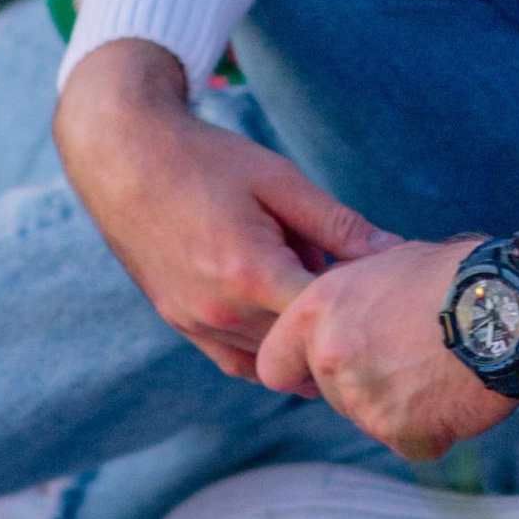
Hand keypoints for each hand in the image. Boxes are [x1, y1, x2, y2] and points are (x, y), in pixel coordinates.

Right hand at [55, 39, 397, 379]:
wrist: (123, 157)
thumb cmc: (207, 160)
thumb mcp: (281, 181)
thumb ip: (338, 225)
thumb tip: (394, 252)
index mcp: (251, 275)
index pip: (327, 319)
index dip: (362, 306)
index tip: (382, 287)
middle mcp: (219, 313)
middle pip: (302, 345)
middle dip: (333, 323)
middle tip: (358, 295)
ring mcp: (195, 324)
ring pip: (271, 361)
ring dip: (299, 338)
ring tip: (319, 298)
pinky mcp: (180, 324)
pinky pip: (236, 361)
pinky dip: (267, 349)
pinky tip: (284, 313)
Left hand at [255, 236, 512, 460]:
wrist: (507, 305)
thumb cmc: (454, 273)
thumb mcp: (386, 262)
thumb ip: (351, 293)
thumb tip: (342, 308)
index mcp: (317, 310)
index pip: (274, 363)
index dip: (298, 367)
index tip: (322, 367)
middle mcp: (330, 357)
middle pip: (330, 392)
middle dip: (362, 382)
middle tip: (409, 357)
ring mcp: (363, 400)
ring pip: (369, 418)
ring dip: (399, 404)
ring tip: (441, 369)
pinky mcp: (399, 432)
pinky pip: (410, 441)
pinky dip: (432, 427)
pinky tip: (457, 394)